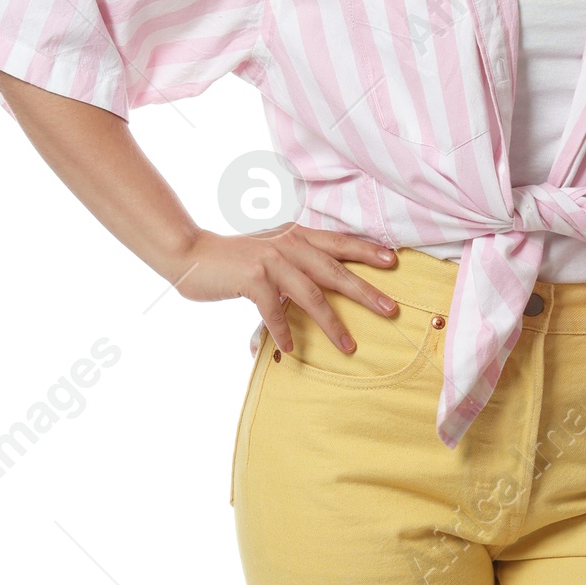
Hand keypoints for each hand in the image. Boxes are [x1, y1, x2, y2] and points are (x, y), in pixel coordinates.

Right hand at [173, 225, 399, 355]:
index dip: (366, 250)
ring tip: (349, 347)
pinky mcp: (252, 279)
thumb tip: (324, 278)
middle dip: (366, 292)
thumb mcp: (270, 247)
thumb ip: (295, 257)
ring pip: (312, 296)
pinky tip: (291, 349)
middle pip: (335, 271)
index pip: (338, 242)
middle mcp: (288, 244)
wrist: (191, 253)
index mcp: (296, 235)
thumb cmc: (234, 257)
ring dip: (332, 324)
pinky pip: (275, 312)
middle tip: (391, 309)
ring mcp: (271, 261)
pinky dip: (284, 332)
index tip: (393, 261)